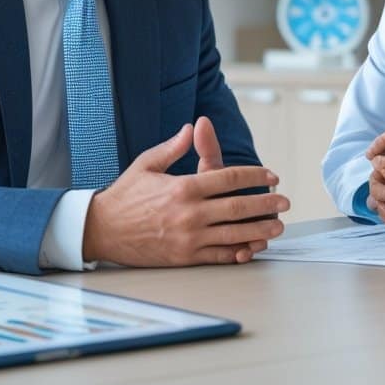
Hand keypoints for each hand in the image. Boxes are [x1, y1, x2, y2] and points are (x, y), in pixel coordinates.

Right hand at [83, 118, 289, 265]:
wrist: (100, 230)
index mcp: (183, 187)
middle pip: (238, 207)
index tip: (271, 176)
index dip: (255, 176)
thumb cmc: (124, 195)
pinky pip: (219, 256)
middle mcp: (189, 213)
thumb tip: (195, 127)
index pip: (228, 178)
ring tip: (278, 227)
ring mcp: (188, 238)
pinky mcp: (184, 257)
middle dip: (266, 204)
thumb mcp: (148, 163)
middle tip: (284, 202)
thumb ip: (175, 147)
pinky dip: (239, 253)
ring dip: (260, 230)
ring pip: (234, 234)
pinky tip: (253, 248)